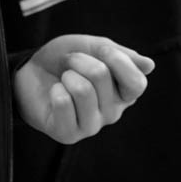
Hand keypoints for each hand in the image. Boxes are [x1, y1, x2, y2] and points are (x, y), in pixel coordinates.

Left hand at [13, 34, 153, 144]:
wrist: (30, 72)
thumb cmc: (65, 60)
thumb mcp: (92, 46)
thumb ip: (120, 55)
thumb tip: (150, 65)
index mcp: (123, 93)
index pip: (137, 83)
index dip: (118, 61)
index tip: (101, 49)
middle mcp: (112, 112)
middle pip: (102, 77)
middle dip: (80, 60)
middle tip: (71, 62)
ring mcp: (91, 126)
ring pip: (83, 90)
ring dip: (67, 74)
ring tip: (62, 78)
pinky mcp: (69, 134)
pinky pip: (64, 104)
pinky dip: (55, 90)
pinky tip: (54, 94)